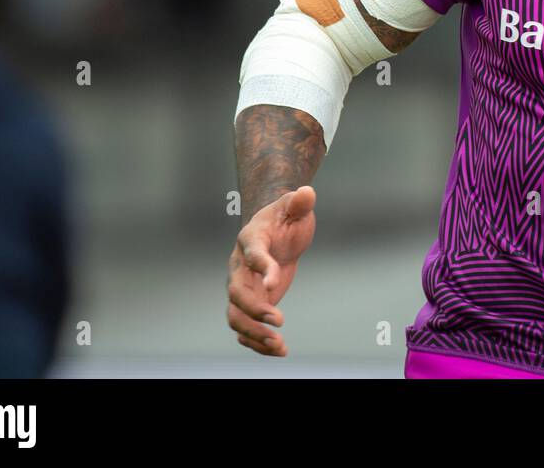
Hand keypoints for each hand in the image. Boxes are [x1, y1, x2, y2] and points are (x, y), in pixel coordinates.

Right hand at [226, 185, 316, 355]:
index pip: (252, 255)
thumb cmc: (286, 217)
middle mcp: (239, 267)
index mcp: (250, 240)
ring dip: (253, 334)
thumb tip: (308, 193)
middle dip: (254, 310)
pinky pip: (245, 327)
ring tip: (279, 345)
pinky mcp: (251, 302)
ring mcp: (243, 287)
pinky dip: (257, 342)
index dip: (261, 267)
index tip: (277, 281)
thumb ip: (299, 202)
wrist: (276, 230)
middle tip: (279, 321)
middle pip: (235, 293)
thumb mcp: (295, 207)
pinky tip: (279, 351)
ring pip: (235, 316)